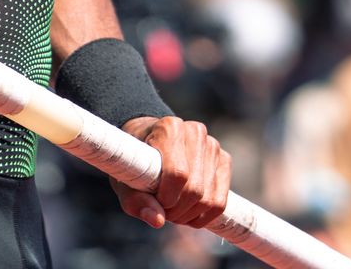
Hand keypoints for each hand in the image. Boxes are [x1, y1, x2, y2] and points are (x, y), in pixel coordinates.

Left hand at [110, 115, 231, 230]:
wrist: (149, 143)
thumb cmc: (135, 162)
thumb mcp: (126, 181)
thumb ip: (136, 201)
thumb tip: (158, 221)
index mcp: (170, 128)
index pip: (178, 174)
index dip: (166, 198)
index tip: (155, 202)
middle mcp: (195, 131)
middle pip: (195, 190)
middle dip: (176, 210)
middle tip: (162, 209)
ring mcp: (213, 145)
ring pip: (209, 199)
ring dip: (188, 215)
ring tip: (173, 209)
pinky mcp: (224, 159)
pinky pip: (220, 203)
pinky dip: (203, 216)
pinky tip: (188, 211)